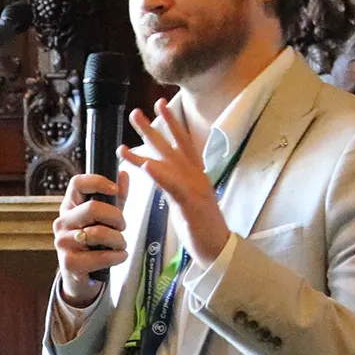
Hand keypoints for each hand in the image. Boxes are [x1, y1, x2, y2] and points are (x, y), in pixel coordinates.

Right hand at [52, 167, 130, 305]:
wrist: (81, 276)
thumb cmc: (94, 243)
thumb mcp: (106, 219)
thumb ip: (116, 198)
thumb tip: (124, 174)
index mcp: (69, 206)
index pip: (77, 183)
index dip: (98, 181)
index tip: (114, 189)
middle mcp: (62, 222)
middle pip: (92, 208)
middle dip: (116, 217)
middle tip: (123, 226)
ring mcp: (63, 242)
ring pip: (98, 233)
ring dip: (118, 240)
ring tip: (121, 245)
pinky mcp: (69, 262)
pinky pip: (100, 256)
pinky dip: (117, 256)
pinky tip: (120, 256)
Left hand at [123, 98, 229, 261]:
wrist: (218, 249)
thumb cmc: (201, 227)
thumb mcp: (184, 201)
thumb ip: (173, 184)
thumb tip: (158, 171)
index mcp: (195, 175)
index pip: (182, 145)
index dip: (171, 125)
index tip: (160, 105)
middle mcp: (196, 176)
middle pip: (173, 146)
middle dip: (156, 126)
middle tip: (136, 111)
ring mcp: (194, 188)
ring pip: (170, 160)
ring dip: (151, 141)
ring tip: (136, 127)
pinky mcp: (190, 204)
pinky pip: (173, 186)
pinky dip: (160, 174)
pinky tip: (147, 165)